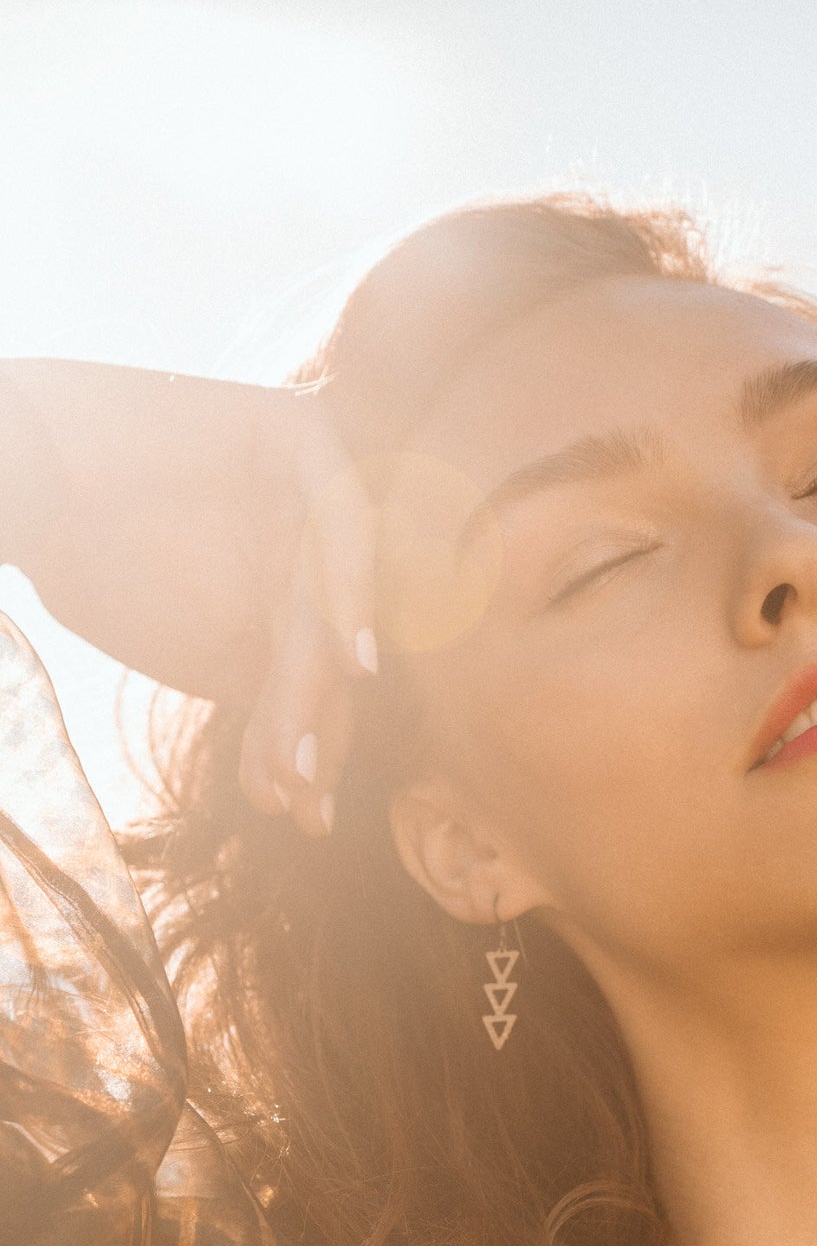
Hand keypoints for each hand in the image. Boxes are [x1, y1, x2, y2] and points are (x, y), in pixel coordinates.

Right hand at [3, 364, 374, 836]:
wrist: (19, 480)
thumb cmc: (83, 564)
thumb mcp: (188, 650)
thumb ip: (256, 701)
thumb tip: (299, 789)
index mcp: (289, 591)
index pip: (313, 679)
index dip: (304, 745)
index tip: (289, 812)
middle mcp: (312, 543)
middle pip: (330, 649)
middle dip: (313, 727)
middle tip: (297, 794)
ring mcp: (309, 488)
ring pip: (333, 601)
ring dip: (318, 685)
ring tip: (298, 758)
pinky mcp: (301, 432)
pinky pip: (345, 516)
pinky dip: (352, 587)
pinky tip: (354, 660)